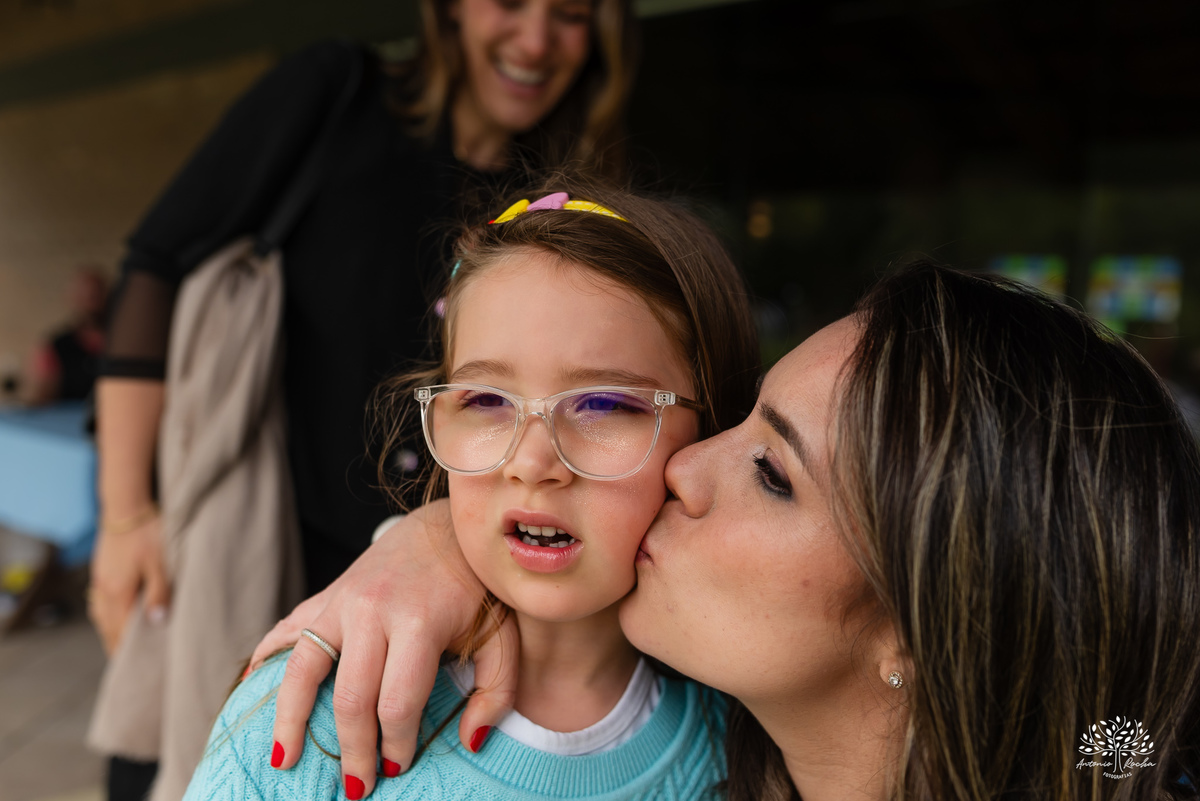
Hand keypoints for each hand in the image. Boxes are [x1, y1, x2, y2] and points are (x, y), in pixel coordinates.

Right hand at [87, 511, 170, 654]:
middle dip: (118, 646)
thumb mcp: (161, 563)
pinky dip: (107, 616)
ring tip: (122, 647)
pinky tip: (115, 617)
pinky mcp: (100, 571)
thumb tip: (157, 623)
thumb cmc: (148, 532)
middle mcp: (104, 591)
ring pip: (101, 616)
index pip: (121, 632)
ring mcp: (99, 581)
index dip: (129, 650)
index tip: (137, 667)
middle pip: (108, 628)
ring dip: (111, 632)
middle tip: (129, 665)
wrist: (125, 505)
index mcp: (119, 593)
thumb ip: (160, 593)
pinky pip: (100, 603)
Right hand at [250, 500, 517, 797]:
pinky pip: (286, 630)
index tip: (398, 768)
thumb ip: (496, 690)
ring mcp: (343, 600)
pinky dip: (265, 659)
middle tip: (356, 788)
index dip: (396, 744)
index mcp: (419, 621)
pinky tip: (252, 689)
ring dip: (290, 719)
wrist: (451, 526)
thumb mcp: (505, 635)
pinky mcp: (327, 594)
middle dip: (352, 750)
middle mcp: (373, 610)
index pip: (397, 702)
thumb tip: (470, 741)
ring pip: (301, 668)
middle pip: (349, 696)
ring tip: (284, 760)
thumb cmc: (480, 589)